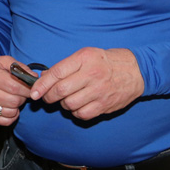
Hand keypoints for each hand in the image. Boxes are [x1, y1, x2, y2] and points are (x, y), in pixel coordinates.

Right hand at [0, 55, 34, 125]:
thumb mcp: (3, 61)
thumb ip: (20, 68)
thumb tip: (34, 78)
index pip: (14, 87)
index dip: (27, 89)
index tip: (31, 88)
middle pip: (14, 101)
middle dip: (23, 97)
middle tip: (22, 92)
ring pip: (10, 112)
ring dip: (17, 106)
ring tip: (13, 98)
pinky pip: (4, 121)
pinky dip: (11, 115)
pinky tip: (9, 107)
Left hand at [29, 47, 143, 120]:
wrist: (135, 71)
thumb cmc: (105, 62)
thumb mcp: (85, 55)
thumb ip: (64, 66)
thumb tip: (43, 78)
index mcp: (84, 59)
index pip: (56, 73)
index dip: (41, 85)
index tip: (34, 93)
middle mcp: (91, 74)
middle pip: (60, 91)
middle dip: (48, 97)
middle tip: (47, 97)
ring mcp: (99, 91)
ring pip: (69, 104)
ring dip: (63, 104)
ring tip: (67, 98)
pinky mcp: (105, 105)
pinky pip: (82, 114)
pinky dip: (76, 112)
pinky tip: (79, 105)